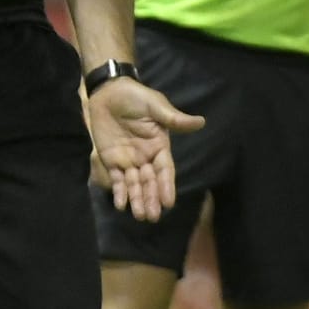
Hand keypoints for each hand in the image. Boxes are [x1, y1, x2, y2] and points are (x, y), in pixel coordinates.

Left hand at [86, 79, 203, 222]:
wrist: (108, 91)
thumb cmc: (134, 96)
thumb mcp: (155, 105)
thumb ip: (174, 118)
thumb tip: (201, 122)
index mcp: (159, 146)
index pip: (164, 169)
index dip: (166, 185)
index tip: (169, 202)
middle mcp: (145, 157)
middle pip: (150, 181)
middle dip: (151, 199)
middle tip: (153, 216)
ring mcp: (128, 160)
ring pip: (135, 184)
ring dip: (137, 200)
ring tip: (140, 216)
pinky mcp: (110, 160)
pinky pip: (116, 179)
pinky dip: (119, 192)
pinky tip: (120, 204)